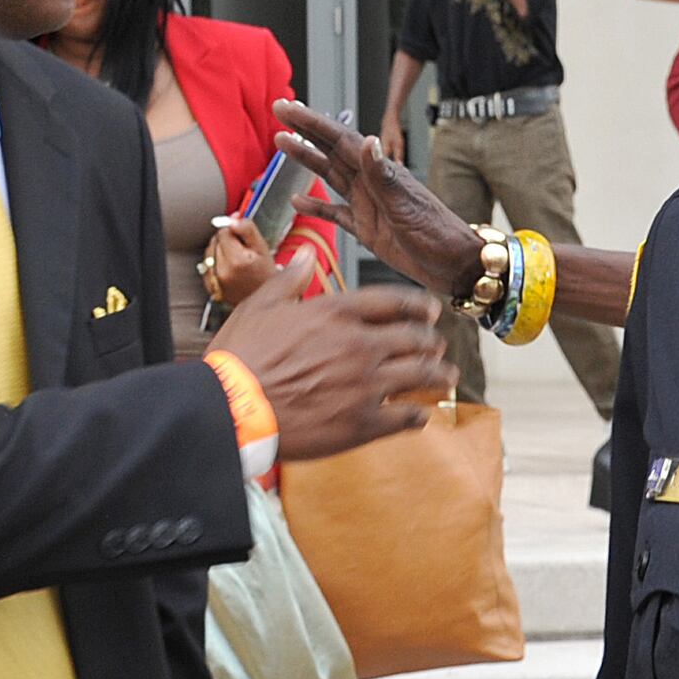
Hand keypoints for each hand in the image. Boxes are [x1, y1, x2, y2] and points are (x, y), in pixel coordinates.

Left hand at [202, 215, 276, 309]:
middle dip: (227, 242)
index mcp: (237, 260)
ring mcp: (215, 281)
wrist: (264, 299)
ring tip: (236, 261)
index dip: (234, 232)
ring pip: (209, 252)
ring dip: (220, 252)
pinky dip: (215, 264)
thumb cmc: (265, 273)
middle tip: (243, 252)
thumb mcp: (262, 248)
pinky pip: (206, 266)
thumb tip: (232, 218)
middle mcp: (223, 272)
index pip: (223, 232)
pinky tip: (229, 269)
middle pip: (215, 241)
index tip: (243, 239)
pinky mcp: (210, 287)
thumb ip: (247, 230)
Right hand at [204, 260, 448, 461]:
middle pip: (416, 337)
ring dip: (439, 374)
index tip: (431, 311)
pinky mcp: (363, 423)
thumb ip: (291, 278)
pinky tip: (421, 414)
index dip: (420, 305)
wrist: (232, 408)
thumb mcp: (260, 305)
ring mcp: (366, 385)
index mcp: (337, 312)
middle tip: (438, 346)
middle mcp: (360, 345)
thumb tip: (306, 255)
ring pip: (422, 375)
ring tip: (446, 377)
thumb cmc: (241, 357)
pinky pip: (408, 417)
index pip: (395, 301)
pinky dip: (419, 414)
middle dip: (433, 341)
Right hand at [273, 100, 483, 303]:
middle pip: (330, 150)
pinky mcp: (366, 228)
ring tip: (282, 145)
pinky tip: (298, 202)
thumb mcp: (408, 205)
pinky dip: (315, 207)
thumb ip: (384, 176)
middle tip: (280, 111)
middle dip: (304, 131)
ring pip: (329, 176)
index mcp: (380, 173)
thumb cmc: (439, 235)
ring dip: (307, 160)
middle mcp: (371, 183)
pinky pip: (335, 213)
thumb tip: (367, 141)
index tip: (288, 108)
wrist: (455, 265)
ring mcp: (367, 204)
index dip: (312, 123)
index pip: (340, 140)